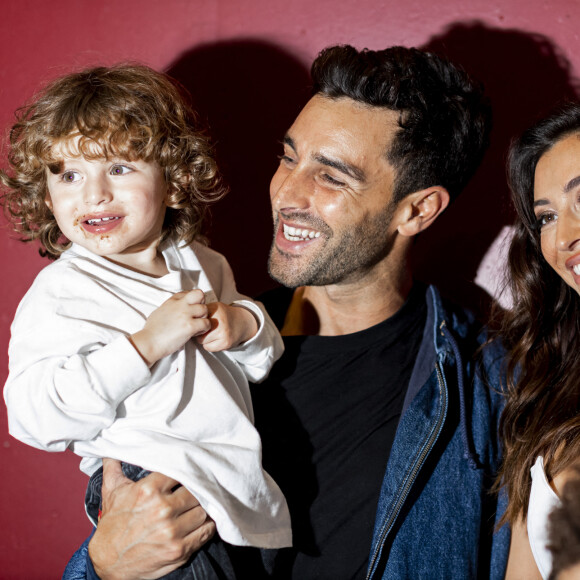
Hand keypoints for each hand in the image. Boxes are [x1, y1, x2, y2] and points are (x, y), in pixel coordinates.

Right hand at [88, 459, 214, 579]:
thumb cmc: (112, 525)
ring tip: (199, 506)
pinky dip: (208, 526)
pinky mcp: (180, 550)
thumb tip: (111, 445)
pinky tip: (203, 522)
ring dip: (203, 508)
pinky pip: (206, 531)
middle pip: (196, 490)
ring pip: (204, 510)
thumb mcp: (111, 491)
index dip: (188, 470)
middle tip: (197, 489)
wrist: (106, 563)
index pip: (182, 470)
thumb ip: (114, 465)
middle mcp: (162, 509)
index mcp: (149, 490)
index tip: (191, 470)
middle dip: (197, 489)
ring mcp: (172, 531)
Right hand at [131, 290, 210, 365]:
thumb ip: (171, 307)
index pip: (190, 292)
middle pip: (200, 295)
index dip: (193, 301)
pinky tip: (197, 333)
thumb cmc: (152, 330)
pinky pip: (207, 323)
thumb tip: (175, 308)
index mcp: (172, 300)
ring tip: (197, 326)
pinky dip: (204, 329)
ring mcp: (185, 314)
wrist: (149, 342)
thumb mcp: (160, 311)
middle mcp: (180, 305)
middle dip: (202, 304)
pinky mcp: (190, 326)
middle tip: (198, 315)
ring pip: (205, 309)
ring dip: (204, 318)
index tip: (191, 310)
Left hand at [196, 302, 258, 351]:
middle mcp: (219, 320)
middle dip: (198, 330)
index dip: (194, 320)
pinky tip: (216, 339)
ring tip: (211, 333)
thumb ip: (202, 311)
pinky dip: (209, 345)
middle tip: (205, 329)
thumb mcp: (215, 307)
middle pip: (196, 330)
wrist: (243, 323)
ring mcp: (223, 332)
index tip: (195, 321)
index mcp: (215, 308)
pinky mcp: (225, 342)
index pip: (195, 317)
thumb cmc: (225, 315)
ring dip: (203, 338)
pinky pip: (208, 347)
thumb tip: (185, 318)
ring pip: (201, 340)